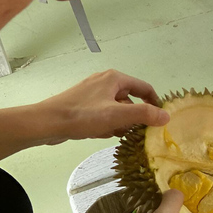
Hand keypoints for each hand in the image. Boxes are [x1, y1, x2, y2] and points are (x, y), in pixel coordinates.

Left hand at [38, 69, 169, 142]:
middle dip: (134, 117)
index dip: (155, 103)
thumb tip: (166, 116)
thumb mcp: (117, 115)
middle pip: (131, 100)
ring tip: (116, 134)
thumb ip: (144, 115)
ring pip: (117, 109)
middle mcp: (105, 82)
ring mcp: (93, 93)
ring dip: (120, 122)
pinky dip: (107, 124)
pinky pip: (104, 114)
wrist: (46, 123)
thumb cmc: (82, 116)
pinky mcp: (84, 105)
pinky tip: (101, 134)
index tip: (160, 120)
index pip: (144, 88)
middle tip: (136, 132)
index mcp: (115, 78)